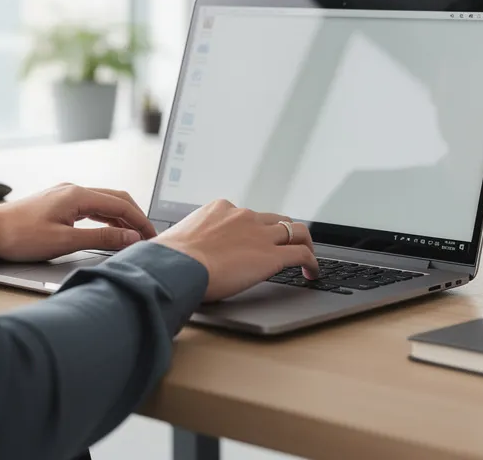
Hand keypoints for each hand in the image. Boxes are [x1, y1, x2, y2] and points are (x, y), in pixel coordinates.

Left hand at [0, 183, 156, 261]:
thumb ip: (101, 239)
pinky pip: (90, 207)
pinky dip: (105, 219)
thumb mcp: (65, 241)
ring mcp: (64, 195)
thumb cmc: (19, 236)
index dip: (141, 222)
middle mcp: (73, 190)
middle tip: (148, 236)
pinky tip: (109, 231)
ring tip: (133, 236)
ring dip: (121, 218)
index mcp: (78, 195)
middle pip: (116, 199)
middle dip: (135, 217)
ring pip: (103, 203)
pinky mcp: (57, 204)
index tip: (153, 237)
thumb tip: (129, 237)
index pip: (122, 205)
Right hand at [154, 199, 318, 301]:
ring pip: (295, 230)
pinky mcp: (271, 255)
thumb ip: (188, 241)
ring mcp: (259, 234)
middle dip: (283, 232)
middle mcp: (243, 216)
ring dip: (304, 243)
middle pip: (275, 219)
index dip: (255, 229)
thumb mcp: (178, 239)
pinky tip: (312, 272)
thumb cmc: (169, 258)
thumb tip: (179, 253)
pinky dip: (312, 262)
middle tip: (287, 245)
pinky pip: (302, 254)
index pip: (246, 215)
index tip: (255, 240)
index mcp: (220, 209)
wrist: (177, 266)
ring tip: (308, 257)